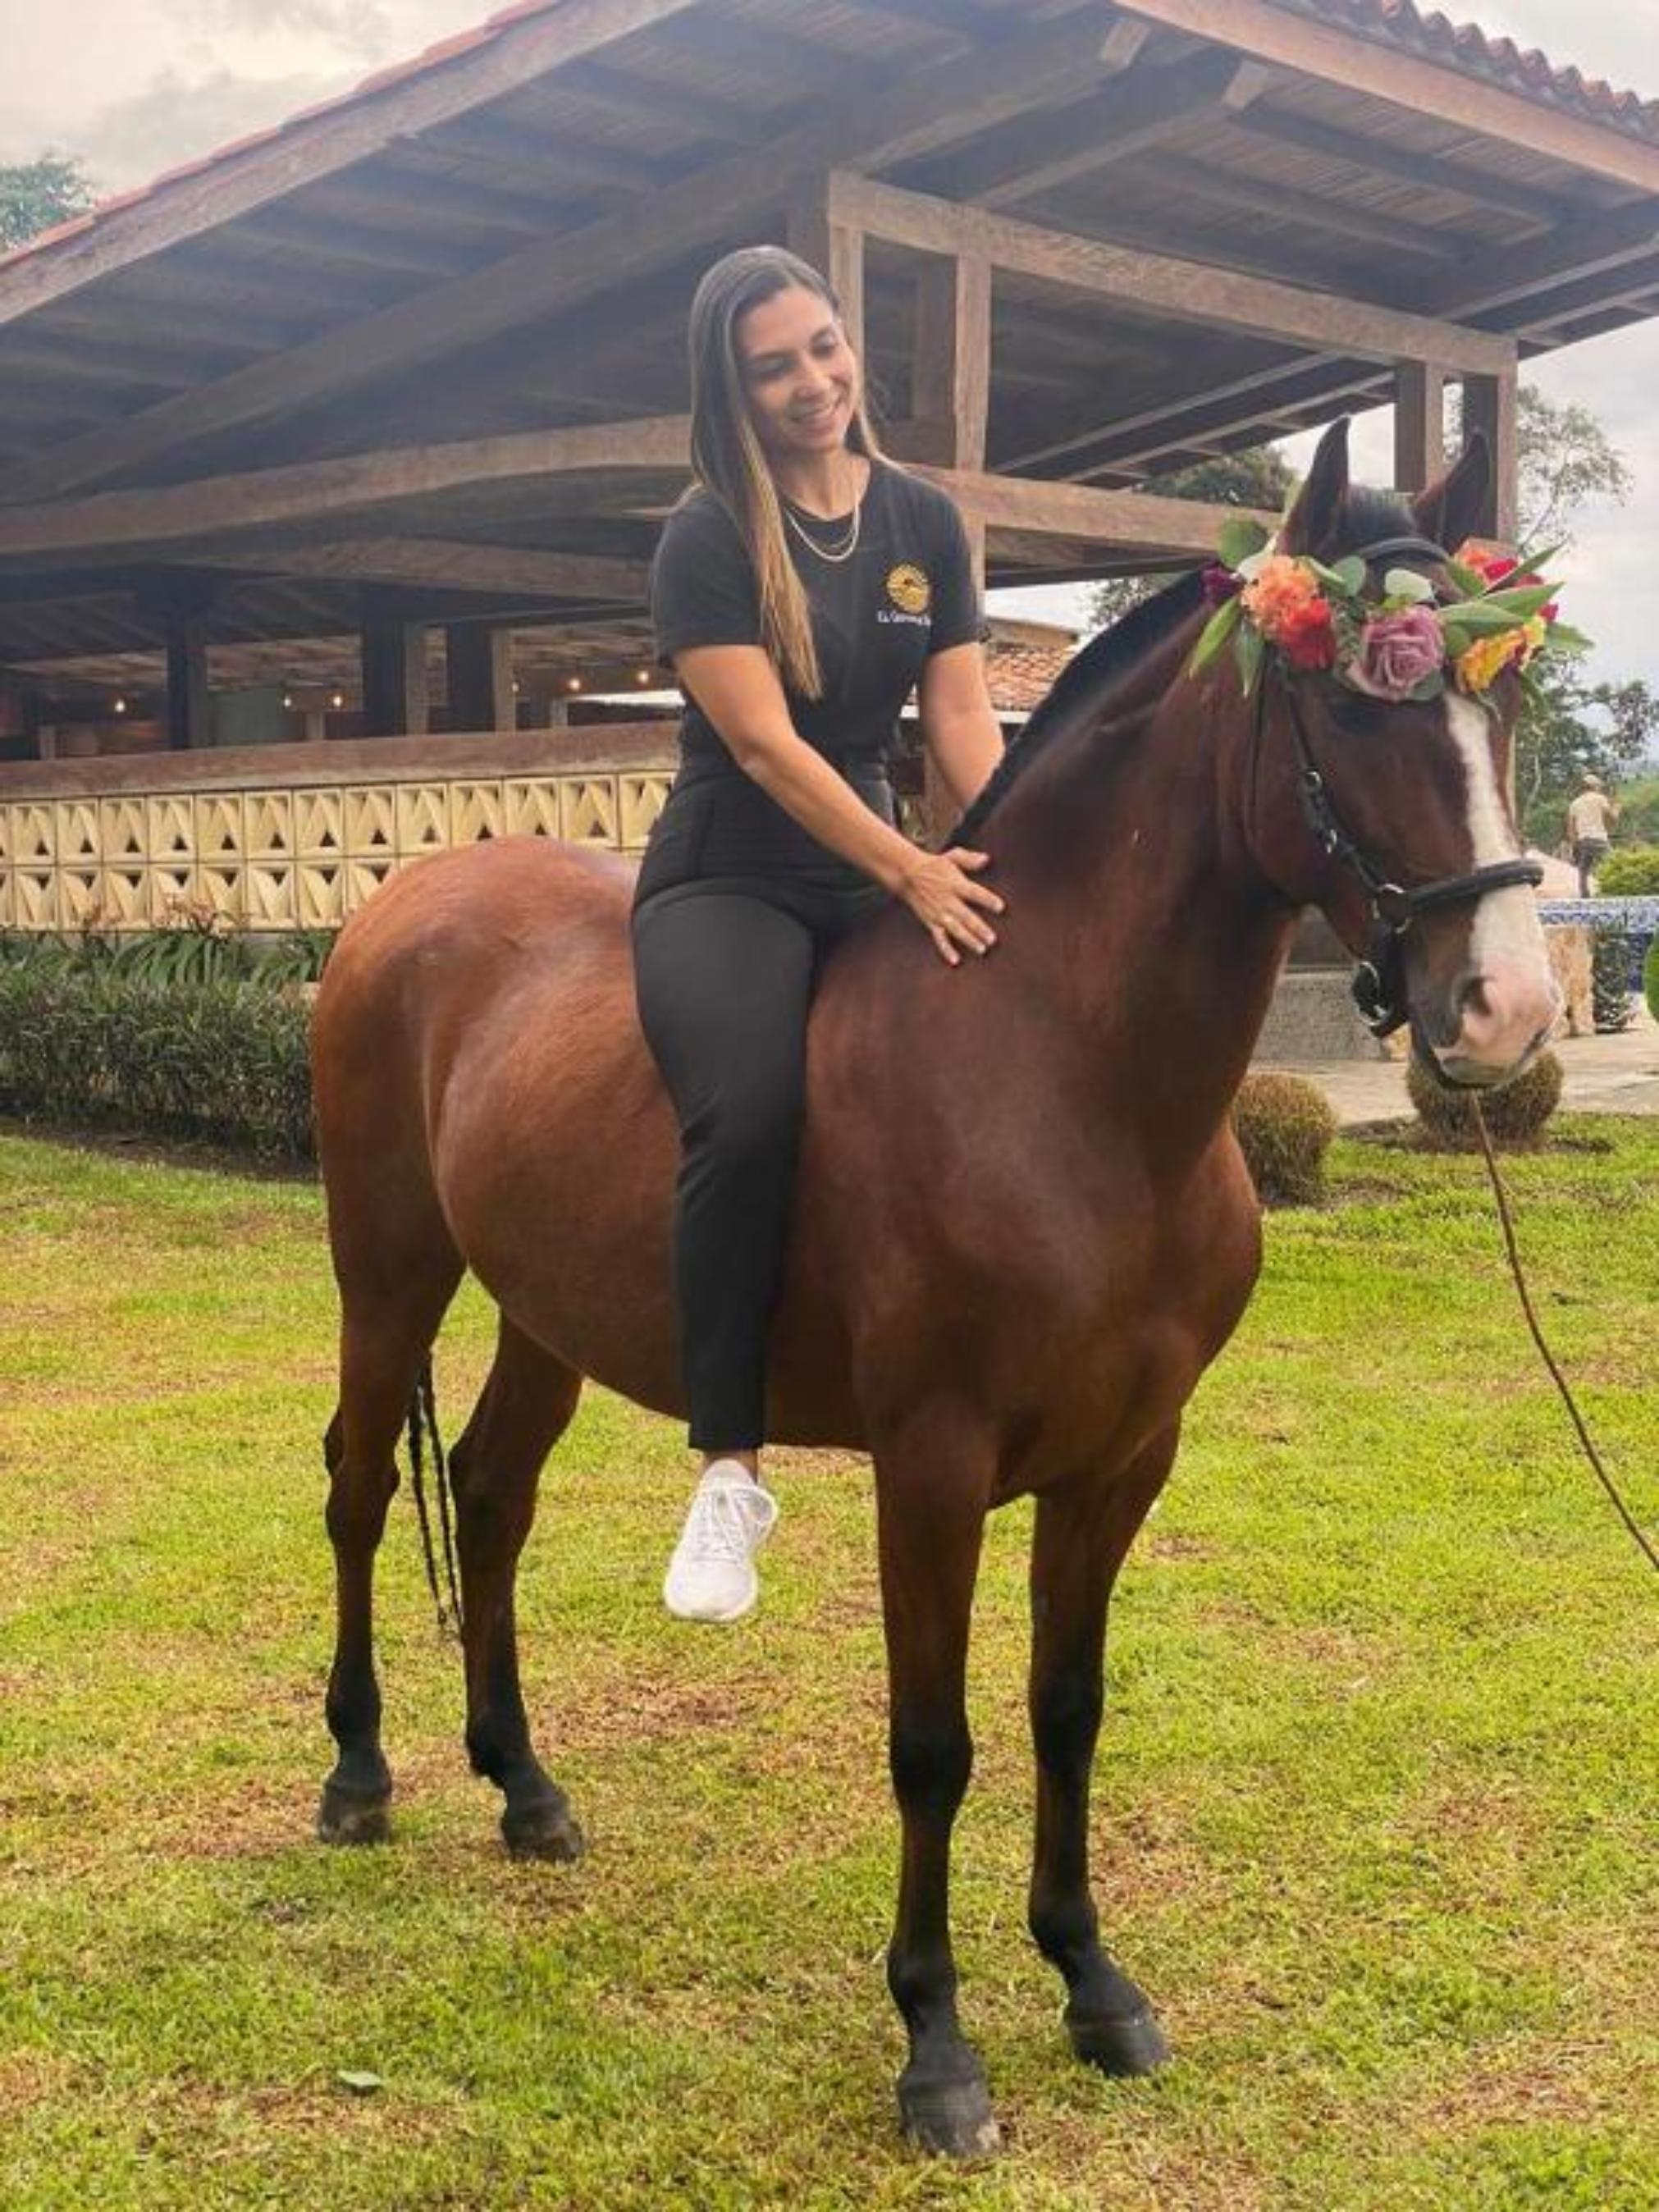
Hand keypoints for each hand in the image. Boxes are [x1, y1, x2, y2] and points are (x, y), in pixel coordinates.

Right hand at [896, 847, 1004, 966]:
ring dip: (968, 940)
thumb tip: (986, 859)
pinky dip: (946, 950)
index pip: (974, 893)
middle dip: (979, 928)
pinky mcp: (931, 922)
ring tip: (981, 949)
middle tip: (992, 939)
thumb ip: (969, 859)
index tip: (1000, 907)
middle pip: (965, 916)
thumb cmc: (935, 865)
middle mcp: (947, 900)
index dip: (987, 900)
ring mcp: (939, 913)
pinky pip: (939, 938)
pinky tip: (955, 960)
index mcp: (955, 884)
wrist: (908, 875)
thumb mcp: (952, 856)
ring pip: (955, 929)